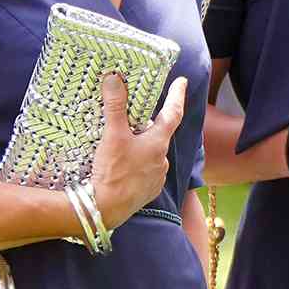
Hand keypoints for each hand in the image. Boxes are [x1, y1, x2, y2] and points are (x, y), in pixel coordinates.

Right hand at [89, 74, 187, 229]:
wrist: (106, 209)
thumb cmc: (113, 172)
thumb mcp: (113, 135)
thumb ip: (115, 106)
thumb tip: (115, 78)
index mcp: (158, 143)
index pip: (173, 113)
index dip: (177, 95)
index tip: (182, 82)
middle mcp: (162, 160)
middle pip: (158, 134)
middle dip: (149, 124)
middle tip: (133, 117)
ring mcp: (156, 177)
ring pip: (151, 154)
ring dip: (142, 146)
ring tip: (123, 143)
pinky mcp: (147, 191)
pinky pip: (145, 171)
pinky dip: (137, 164)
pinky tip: (123, 166)